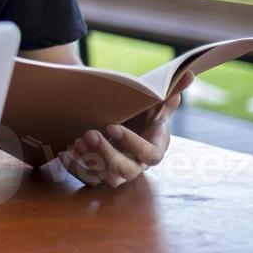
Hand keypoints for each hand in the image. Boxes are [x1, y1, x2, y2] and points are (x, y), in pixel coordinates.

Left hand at [56, 72, 193, 187]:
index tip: (112, 127)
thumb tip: (188, 73)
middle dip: (107, 154)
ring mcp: (117, 173)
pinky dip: (75, 168)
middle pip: (126, 170)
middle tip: (89, 134)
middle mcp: (136, 165)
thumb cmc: (141, 115)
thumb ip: (169, 93)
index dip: (133, 144)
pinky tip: (64, 154)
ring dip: (90, 162)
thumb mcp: (154, 104)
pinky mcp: (98, 175)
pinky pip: (87, 179)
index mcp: (153, 149)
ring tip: (77, 142)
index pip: (150, 155)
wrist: (119, 123)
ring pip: (106, 178)